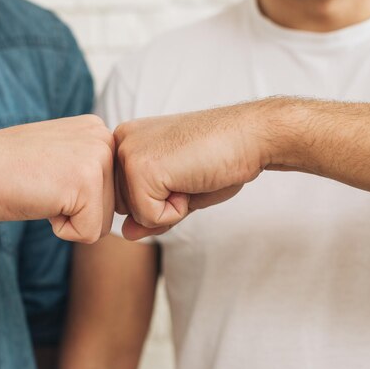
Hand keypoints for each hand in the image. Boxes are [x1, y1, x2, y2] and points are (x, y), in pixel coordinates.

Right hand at [0, 115, 114, 243]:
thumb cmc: (2, 169)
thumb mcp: (56, 156)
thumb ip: (85, 166)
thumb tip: (115, 197)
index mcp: (96, 129)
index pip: (109, 188)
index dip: (75, 197)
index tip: (45, 177)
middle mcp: (104, 138)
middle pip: (110, 206)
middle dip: (75, 209)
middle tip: (40, 184)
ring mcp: (98, 158)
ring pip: (103, 222)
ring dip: (68, 218)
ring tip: (39, 189)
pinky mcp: (87, 184)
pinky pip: (89, 234)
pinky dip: (60, 230)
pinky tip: (39, 200)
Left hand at [114, 103, 271, 239]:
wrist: (249, 135)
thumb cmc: (219, 157)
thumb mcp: (179, 190)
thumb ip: (149, 211)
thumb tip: (127, 233)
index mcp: (127, 140)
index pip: (126, 196)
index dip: (160, 196)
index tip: (184, 168)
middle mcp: (120, 143)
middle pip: (125, 207)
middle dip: (161, 203)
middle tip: (190, 172)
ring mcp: (127, 154)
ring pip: (135, 214)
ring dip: (169, 206)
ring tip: (190, 174)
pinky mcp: (139, 169)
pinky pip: (150, 218)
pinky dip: (177, 210)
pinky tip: (191, 179)